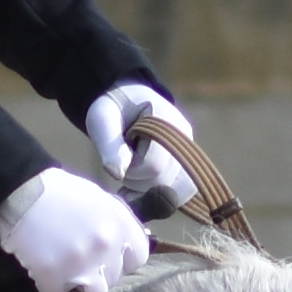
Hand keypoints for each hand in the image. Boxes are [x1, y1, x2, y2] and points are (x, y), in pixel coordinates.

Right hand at [0, 165, 152, 291]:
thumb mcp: (99, 200)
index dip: (121, 259)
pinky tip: (42, 266)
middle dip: (97, 271)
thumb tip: (125, 247)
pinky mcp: (54, 276)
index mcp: (121, 224)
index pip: (138, 258)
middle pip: (113, 278)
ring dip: (78, 283)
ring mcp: (82, 264)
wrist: (21, 191)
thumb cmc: (59, 193)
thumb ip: (116, 225)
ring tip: (62, 266)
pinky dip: (49, 285)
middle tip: (76, 256)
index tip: (106, 256)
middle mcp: (107, 245)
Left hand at [82, 82, 201, 220]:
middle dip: (137, 180)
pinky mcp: (187, 160)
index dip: (131, 171)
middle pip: (164, 180)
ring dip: (145, 187)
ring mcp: (188, 149)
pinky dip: (155, 190)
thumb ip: (110, 147)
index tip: (117, 158)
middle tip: (122, 162)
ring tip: (131, 167)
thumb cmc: (111, 109)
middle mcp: (184, 136)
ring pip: (172, 189)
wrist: (125, 100)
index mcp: (165, 119)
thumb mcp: (103, 122)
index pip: (154, 166)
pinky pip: (177, 188)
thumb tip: (117, 174)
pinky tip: (138, 180)